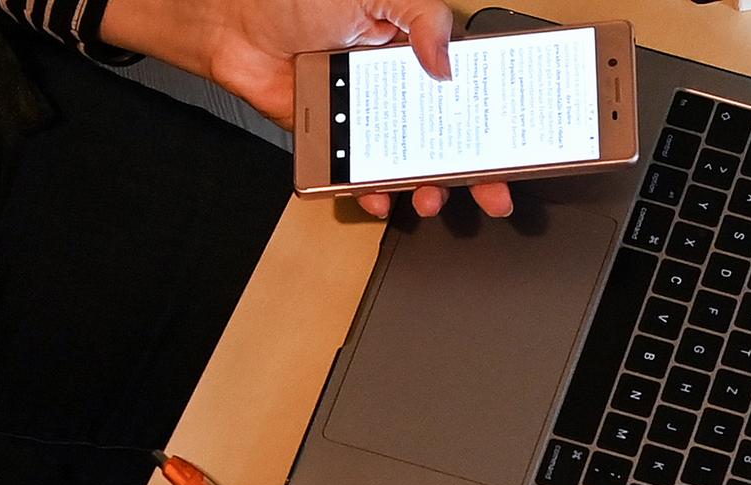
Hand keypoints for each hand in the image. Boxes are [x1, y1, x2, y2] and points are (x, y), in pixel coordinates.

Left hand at [100, 0, 512, 219]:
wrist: (232, 25)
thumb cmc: (295, 0)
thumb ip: (420, 16)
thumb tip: (447, 63)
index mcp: (414, 50)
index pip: (469, 87)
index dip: (497, 116)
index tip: (519, 140)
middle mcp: (398, 86)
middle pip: (452, 136)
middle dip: (478, 169)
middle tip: (495, 191)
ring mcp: (371, 117)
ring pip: (413, 163)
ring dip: (431, 188)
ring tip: (433, 198)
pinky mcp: (339, 142)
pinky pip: (365, 177)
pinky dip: (376, 194)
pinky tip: (384, 198)